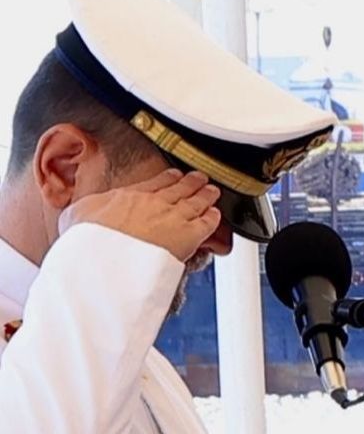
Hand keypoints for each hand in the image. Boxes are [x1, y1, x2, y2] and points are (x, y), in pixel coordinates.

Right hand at [62, 165, 224, 264]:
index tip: (173, 176)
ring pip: (197, 201)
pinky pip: (207, 223)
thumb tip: (80, 209)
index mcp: (129, 195)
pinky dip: (213, 218)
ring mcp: (174, 217)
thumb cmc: (88, 241)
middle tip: (199, 178)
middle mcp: (155, 202)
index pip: (155, 182)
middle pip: (180, 187)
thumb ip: (85, 208)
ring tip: (212, 191)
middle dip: (192, 181)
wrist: (106, 258)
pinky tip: (215, 216)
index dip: (168, 178)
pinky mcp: (189, 235)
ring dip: (207, 195)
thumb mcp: (76, 215)